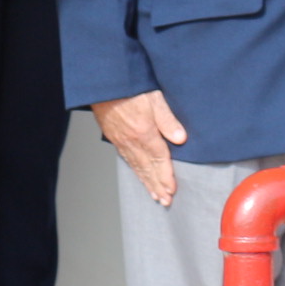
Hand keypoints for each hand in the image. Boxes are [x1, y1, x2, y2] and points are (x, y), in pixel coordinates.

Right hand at [94, 89, 186, 206]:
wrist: (104, 84)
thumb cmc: (130, 87)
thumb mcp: (154, 97)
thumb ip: (167, 119)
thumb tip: (181, 138)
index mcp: (144, 132)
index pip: (159, 160)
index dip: (166, 176)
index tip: (172, 190)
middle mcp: (132, 141)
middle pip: (148, 168)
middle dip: (157, 186)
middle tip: (165, 201)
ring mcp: (121, 141)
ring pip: (136, 167)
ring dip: (147, 183)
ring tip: (155, 196)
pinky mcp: (115, 138)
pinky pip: (127, 160)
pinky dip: (135, 171)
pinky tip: (140, 176)